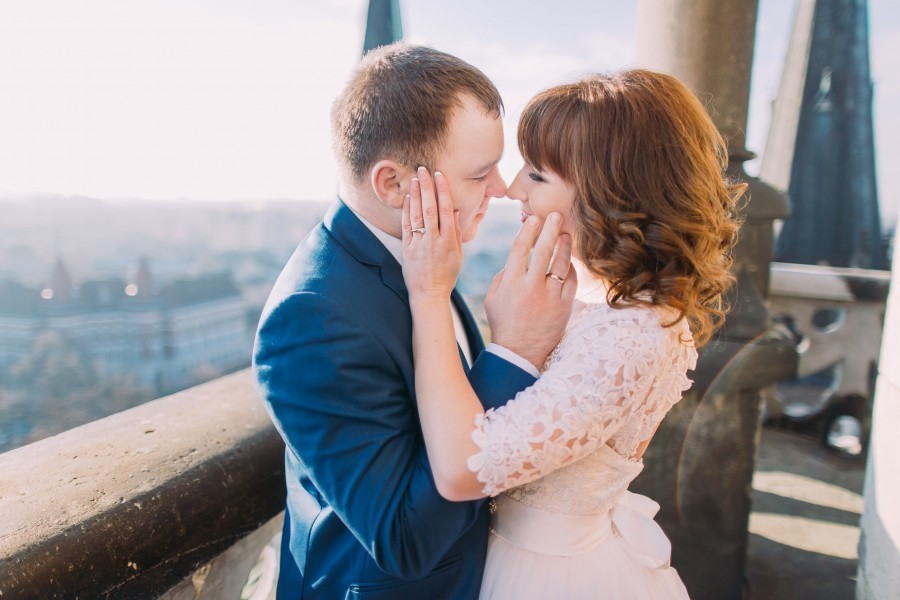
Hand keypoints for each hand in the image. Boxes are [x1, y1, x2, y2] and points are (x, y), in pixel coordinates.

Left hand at [401, 167, 461, 302]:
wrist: (429, 294)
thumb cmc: (447, 274)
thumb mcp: (458, 255)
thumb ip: (457, 233)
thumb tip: (456, 211)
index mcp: (449, 241)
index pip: (446, 210)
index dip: (442, 191)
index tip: (439, 176)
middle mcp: (434, 240)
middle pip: (430, 208)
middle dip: (427, 187)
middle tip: (424, 169)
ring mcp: (419, 244)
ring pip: (417, 215)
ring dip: (416, 195)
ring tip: (415, 178)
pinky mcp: (407, 249)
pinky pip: (406, 226)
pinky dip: (406, 211)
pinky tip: (407, 198)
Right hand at [485, 213, 576, 369]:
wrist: (519, 351)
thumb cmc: (503, 322)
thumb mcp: (493, 298)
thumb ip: (503, 275)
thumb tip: (516, 257)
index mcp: (511, 284)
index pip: (520, 250)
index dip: (527, 232)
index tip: (533, 219)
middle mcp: (531, 288)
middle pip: (543, 251)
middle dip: (549, 230)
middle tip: (555, 215)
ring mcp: (550, 297)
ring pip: (560, 264)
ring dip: (564, 246)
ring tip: (565, 234)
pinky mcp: (564, 306)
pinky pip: (571, 281)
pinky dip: (569, 268)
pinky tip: (568, 261)